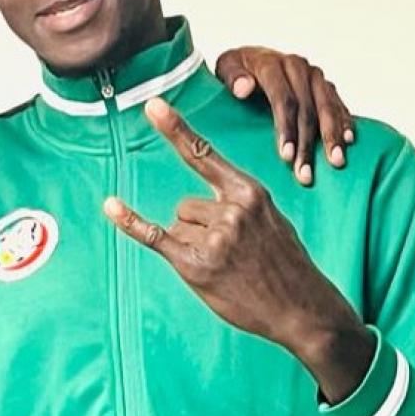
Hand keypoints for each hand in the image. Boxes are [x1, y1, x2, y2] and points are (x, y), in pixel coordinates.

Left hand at [102, 98, 374, 401]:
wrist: (303, 309)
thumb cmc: (285, 264)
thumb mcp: (272, 220)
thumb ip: (237, 203)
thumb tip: (191, 207)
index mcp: (250, 193)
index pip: (204, 154)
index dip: (175, 129)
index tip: (152, 106)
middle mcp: (232, 210)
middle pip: (185, 206)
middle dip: (200, 229)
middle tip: (232, 254)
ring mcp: (215, 238)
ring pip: (178, 227)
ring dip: (192, 246)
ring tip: (226, 266)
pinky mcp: (197, 265)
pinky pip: (156, 237)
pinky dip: (132, 223)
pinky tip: (111, 207)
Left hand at [215, 46, 353, 185]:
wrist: (250, 58)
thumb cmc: (236, 70)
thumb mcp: (226, 68)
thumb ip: (232, 78)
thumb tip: (243, 89)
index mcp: (273, 64)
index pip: (284, 100)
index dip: (287, 129)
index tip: (286, 156)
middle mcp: (299, 68)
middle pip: (308, 109)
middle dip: (308, 143)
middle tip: (306, 172)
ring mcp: (315, 77)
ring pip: (328, 108)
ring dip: (332, 137)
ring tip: (335, 162)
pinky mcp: (325, 86)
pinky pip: (339, 105)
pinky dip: (345, 123)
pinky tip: (349, 142)